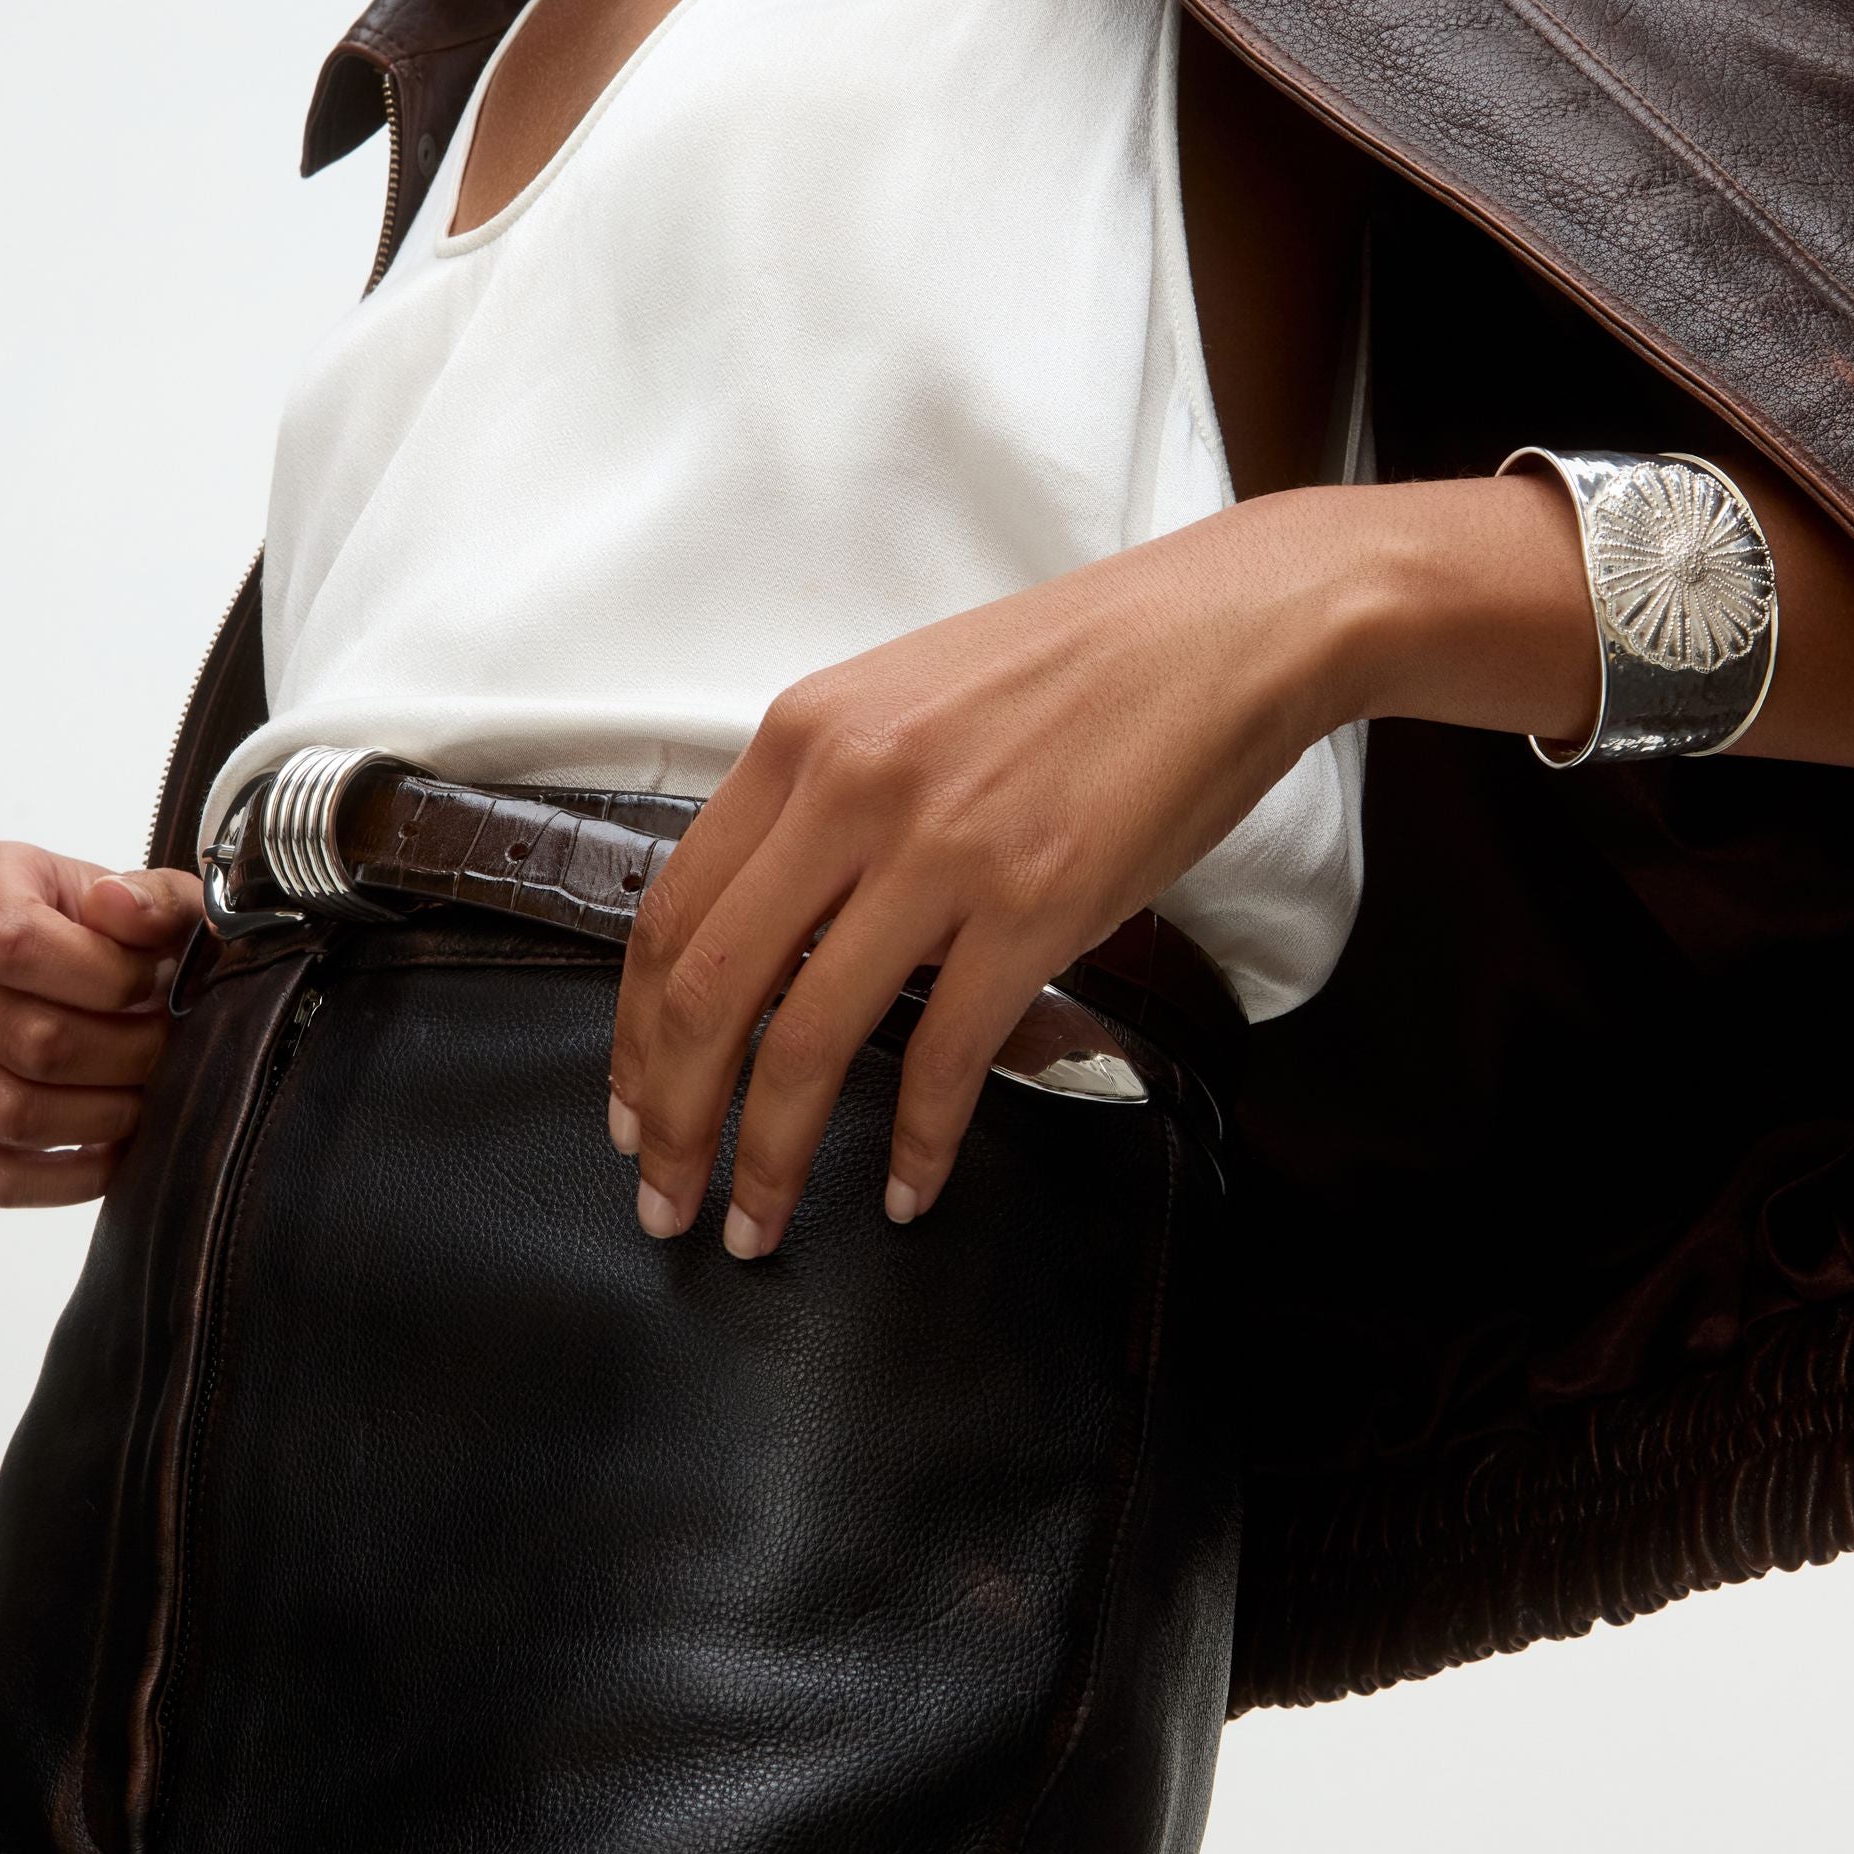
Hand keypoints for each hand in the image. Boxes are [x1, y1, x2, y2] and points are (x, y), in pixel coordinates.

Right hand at [0, 845, 199, 1205]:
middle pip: (29, 1040)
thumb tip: (123, 910)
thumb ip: (154, 898)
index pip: (19, 944)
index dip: (107, 978)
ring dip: (104, 1117)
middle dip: (127, 1056)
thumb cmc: (92, 924)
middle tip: (167, 1050)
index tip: (153, 982)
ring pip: (12, 1114)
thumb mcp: (135, 891)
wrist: (43, 956)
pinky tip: (112, 1154)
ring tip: (145, 1095)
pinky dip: (65, 1179)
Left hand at [609, 491, 1376, 1256]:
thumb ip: (823, 802)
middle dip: (672, 1120)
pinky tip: (908, 1187)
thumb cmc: (1075, 667)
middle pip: (710, 989)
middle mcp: (853, 788)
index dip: (635, 1034)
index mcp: (805, 735)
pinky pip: (945, 1057)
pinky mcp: (1035, 906)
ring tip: (760, 1223)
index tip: (635, 1107)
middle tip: (668, 1199)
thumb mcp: (904, 703)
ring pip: (807, 1039)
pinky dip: (918, 1143)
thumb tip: (770, 931)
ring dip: (770, 1156)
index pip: (670, 910)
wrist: (1218, 631)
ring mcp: (942, 850)